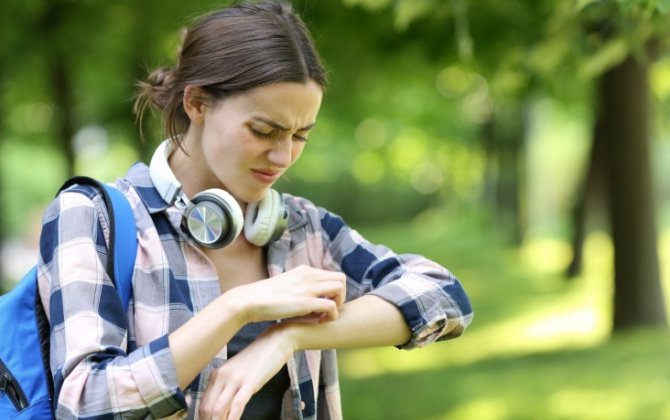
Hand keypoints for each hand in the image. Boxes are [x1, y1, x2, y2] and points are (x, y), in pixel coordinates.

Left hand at [198, 324, 294, 419]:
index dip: (204, 419)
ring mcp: (235, 379)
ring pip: (219, 409)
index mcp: (216, 375)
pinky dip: (233, 419)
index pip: (203, 405)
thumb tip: (223, 408)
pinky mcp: (250, 382)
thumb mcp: (238, 372)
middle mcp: (221, 377)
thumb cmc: (258, 357)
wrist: (275, 341)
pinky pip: (237, 405)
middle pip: (207, 409)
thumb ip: (228, 387)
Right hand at [228, 265, 345, 323]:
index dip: (333, 290)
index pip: (332, 275)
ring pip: (340, 288)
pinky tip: (321, 321)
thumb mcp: (287, 286)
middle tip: (330, 309)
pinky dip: (332, 315)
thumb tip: (311, 298)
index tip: (326, 302)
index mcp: (304, 270)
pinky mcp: (306, 302)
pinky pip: (331, 306)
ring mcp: (307, 287)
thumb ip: (300, 288)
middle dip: (341, 295)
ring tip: (326, 316)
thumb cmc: (265, 298)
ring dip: (339, 304)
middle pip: (341, 278)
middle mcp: (308, 275)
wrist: (248, 301)